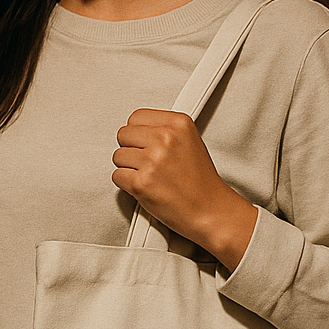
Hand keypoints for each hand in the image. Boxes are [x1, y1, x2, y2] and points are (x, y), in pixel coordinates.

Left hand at [112, 108, 257, 270]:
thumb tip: (140, 129)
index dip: (138, 133)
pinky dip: (127, 184)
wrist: (210, 211)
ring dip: (128, 168)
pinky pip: (117, 176)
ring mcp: (152, 160)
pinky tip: (145, 186)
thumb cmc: (202, 183)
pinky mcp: (141, 183)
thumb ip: (165, 131)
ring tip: (149, 176)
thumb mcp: (190, 142)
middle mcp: (165, 138)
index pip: (137, 116)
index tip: (145, 143)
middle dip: (131, 149)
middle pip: (124, 134)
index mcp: (178, 124)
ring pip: (118, 156)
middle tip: (146, 162)